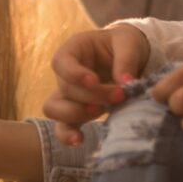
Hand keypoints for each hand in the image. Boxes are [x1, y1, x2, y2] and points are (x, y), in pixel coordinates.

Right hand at [45, 24, 149, 144]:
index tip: (94, 81)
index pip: (61, 61)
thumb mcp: (128, 42)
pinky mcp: (74, 112)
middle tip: (120, 95)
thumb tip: (126, 82)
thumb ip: (126, 59)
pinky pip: (61, 127)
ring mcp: (67, 94)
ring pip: (54, 109)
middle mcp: (65, 72)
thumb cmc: (124, 44)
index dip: (74, 74)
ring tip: (102, 111)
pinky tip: (80, 139)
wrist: (128, 57)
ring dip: (76, 113)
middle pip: (66, 88)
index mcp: (74, 49)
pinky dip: (68, 135)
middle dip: (92, 95)